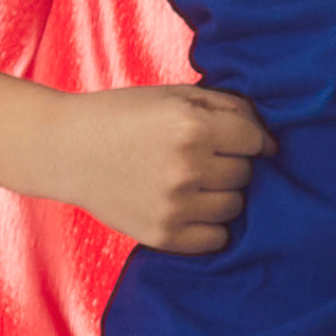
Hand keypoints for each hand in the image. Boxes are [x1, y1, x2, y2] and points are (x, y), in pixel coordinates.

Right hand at [51, 81, 273, 254]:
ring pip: (235, 207)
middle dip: (230, 164)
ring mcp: (175, 206)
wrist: (64, 149)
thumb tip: (270, 140)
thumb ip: (227, 107)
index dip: (246, 137)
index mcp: (192, 127)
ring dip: (222, 194)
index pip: (254, 140)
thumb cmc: (123, 116)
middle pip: (245, 174)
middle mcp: (187, 168)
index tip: (229, 138)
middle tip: (200, 158)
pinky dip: (210, 225)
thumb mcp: (173, 96)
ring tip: (191, 181)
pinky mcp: (163, 235)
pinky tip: (188, 207)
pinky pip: (216, 239)